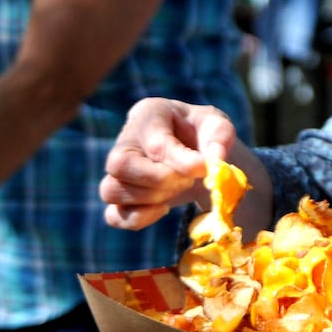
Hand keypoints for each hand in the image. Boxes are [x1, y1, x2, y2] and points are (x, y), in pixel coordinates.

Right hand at [100, 97, 238, 229]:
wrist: (200, 152)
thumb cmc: (205, 133)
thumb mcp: (219, 127)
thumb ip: (219, 140)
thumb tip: (213, 164)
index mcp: (148, 113)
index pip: (154, 143)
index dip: (181, 161)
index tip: (204, 168)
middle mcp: (125, 139)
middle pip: (120, 165)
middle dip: (160, 179)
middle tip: (188, 179)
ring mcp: (117, 170)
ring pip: (112, 190)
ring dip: (152, 198)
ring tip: (179, 187)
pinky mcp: (119, 197)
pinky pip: (113, 215)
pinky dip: (139, 218)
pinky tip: (164, 208)